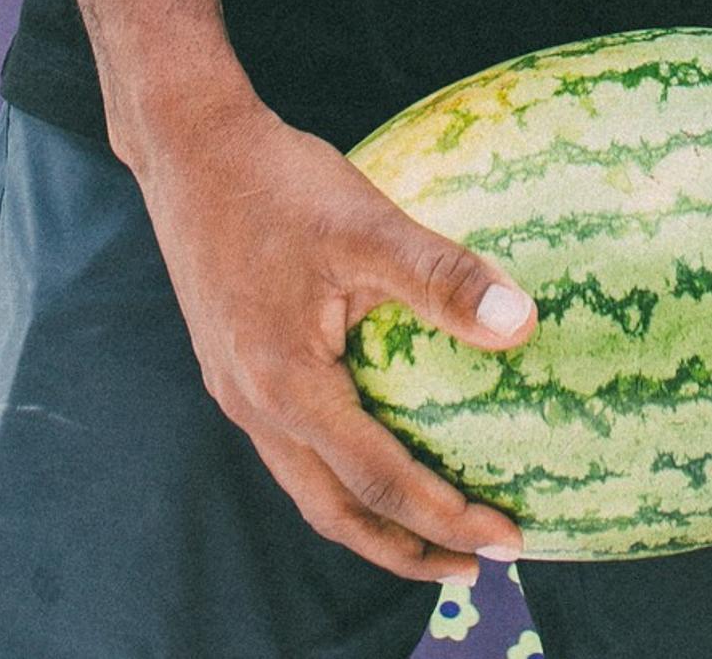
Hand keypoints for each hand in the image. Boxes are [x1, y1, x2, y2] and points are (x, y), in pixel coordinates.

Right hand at [133, 86, 538, 585]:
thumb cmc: (279, 181)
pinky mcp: (232, 364)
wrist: (190, 145)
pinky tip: (371, 443)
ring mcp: (236, 388)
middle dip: (406, 549)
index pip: (379, 482)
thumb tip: (521, 323)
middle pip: (335, 512)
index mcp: (286, 385)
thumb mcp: (368, 223)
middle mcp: (254, 405)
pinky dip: (339, 470)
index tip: (507, 539)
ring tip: (430, 525)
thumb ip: (442, 277)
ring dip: (370, 517)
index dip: (446, 518)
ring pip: (308, 485)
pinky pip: (291, 446)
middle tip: (476, 565)